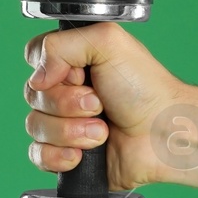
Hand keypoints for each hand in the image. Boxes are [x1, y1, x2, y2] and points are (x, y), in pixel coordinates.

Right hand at [22, 21, 183, 189]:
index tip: (82, 75)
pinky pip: (38, 155)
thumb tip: (36, 78)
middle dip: (67, 104)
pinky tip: (82, 155)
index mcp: (72, 62)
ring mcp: (66, 125)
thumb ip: (59, 43)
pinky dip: (59, 156)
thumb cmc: (146, 88)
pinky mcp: (68, 156)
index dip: (53, 70)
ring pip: (34, 126)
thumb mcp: (107, 42)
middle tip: (100, 104)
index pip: (34, 58)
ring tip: (102, 131)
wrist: (164, 134)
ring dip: (70, 131)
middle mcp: (66, 92)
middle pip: (33, 95)